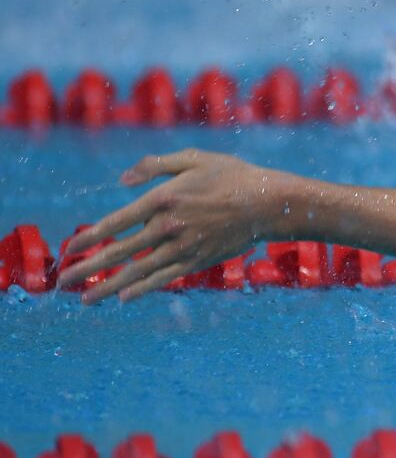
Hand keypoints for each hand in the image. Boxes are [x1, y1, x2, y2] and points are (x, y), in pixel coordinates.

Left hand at [59, 149, 294, 303]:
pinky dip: (143, 289)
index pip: (116, 222)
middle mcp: (169, 226)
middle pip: (120, 252)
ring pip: (138, 271)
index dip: (89, 236)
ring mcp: (184, 247)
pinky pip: (165, 277)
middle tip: (62, 281)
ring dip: (108, 287)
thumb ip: (154, 166)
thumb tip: (122, 182)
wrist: (270, 203)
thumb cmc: (232, 175)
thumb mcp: (194, 158)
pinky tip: (124, 298)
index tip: (69, 247)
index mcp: (164, 198)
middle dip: (88, 268)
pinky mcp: (199, 260)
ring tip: (85, 300)